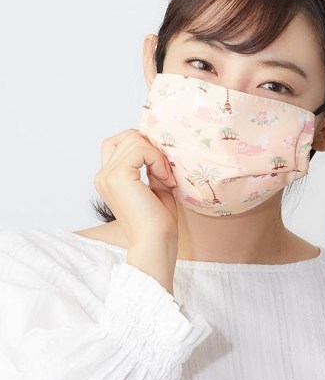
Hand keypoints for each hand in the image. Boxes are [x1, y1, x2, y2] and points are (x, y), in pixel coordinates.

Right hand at [95, 129, 178, 292]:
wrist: (156, 243)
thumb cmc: (159, 222)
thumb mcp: (156, 187)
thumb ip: (152, 166)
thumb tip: (157, 147)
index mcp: (108, 178)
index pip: (119, 143)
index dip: (144, 147)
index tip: (163, 170)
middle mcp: (102, 175)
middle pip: (126, 136)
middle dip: (152, 149)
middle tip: (166, 173)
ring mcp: (107, 175)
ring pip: (134, 139)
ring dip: (157, 155)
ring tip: (167, 179)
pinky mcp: (117, 176)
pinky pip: (141, 149)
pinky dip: (157, 160)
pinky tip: (165, 180)